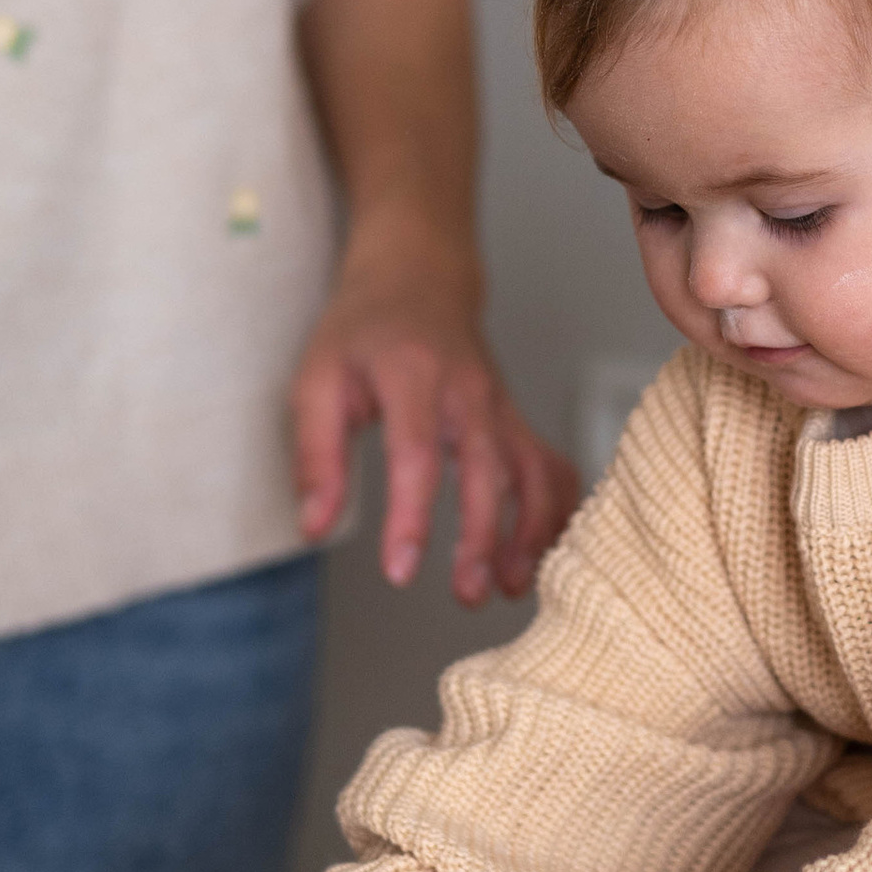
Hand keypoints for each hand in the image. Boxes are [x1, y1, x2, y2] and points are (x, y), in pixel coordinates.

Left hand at [289, 209, 577, 608]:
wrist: (417, 277)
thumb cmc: (362, 332)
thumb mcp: (316, 381)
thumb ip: (316, 456)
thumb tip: (315, 527)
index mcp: (412, 373)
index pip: (416, 453)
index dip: (412, 516)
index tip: (401, 571)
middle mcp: (468, 389)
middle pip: (487, 467)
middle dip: (485, 536)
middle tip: (469, 594)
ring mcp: (500, 404)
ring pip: (532, 468)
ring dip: (531, 530)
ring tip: (511, 586)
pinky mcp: (515, 419)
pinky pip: (550, 465)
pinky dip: (556, 511)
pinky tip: (540, 555)